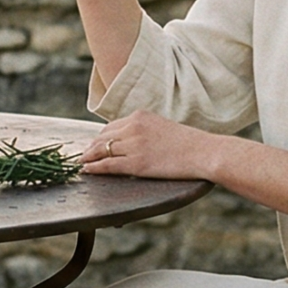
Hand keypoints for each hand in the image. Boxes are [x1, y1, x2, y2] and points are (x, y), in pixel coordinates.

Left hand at [79, 112, 213, 180]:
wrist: (205, 152)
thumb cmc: (190, 144)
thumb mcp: (163, 128)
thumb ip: (145, 131)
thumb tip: (132, 141)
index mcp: (141, 116)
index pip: (111, 127)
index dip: (100, 138)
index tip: (94, 146)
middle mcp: (134, 127)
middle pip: (103, 137)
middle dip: (91, 148)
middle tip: (83, 157)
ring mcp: (134, 145)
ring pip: (102, 150)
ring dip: (89, 158)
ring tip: (82, 164)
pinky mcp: (137, 163)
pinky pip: (108, 165)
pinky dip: (95, 168)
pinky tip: (88, 171)